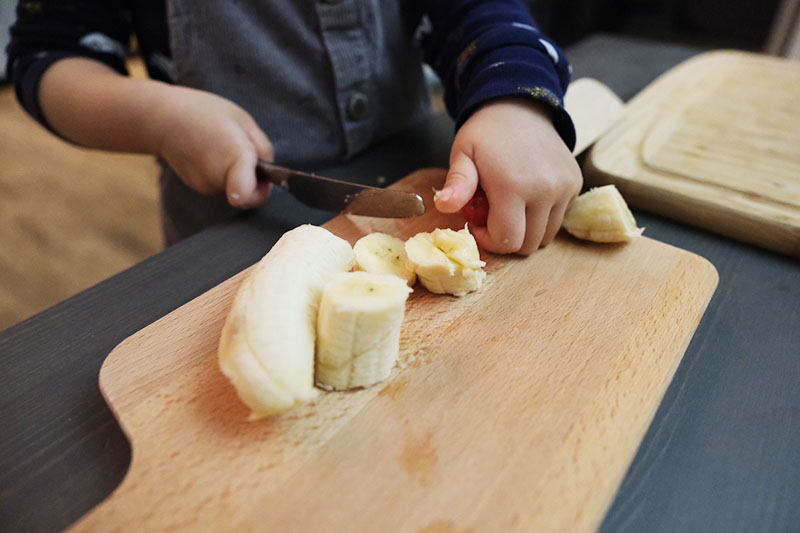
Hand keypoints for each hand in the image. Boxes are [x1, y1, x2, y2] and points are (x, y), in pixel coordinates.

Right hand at [155, 86, 273, 208]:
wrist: (162, 119)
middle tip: (244, 150)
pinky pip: (222, 186)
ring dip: (239, 175)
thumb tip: (268, 173)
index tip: (266, 179)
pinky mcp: (198, 187)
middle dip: (255, 178)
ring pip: (237, 189)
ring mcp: (205, 186)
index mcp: (234, 158)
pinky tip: (213, 153)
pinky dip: (224, 174)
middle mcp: (218, 179)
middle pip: (250, 193)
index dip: (263, 192)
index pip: (248, 196)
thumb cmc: (205, 113)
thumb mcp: (244, 121)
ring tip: (225, 147)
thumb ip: (263, 149)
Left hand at [434, 97, 581, 254]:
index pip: (507, 241)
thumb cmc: (486, 133)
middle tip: (492, 215)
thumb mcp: (463, 154)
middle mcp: (545, 191)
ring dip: (526, 229)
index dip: (489, 240)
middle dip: (506, 238)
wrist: (521, 105)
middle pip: (528, 245)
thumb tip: (442, 206)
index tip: (478, 223)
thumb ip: (456, 184)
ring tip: (510, 205)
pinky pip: (559, 218)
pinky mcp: (575, 184)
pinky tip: (528, 194)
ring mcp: (564, 188)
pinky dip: (543, 216)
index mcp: (513, 186)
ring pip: (546, 236)